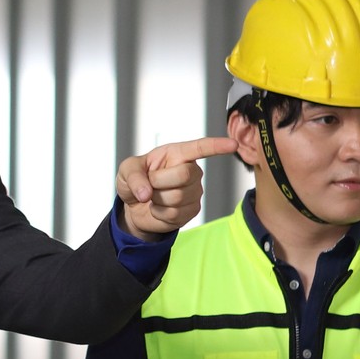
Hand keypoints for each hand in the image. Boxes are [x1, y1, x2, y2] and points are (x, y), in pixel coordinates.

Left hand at [117, 136, 235, 239]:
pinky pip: (175, 214)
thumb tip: (146, 193)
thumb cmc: (135, 181)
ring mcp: (194, 191)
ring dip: (157, 199)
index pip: (200, 147)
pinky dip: (160, 213)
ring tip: (155, 196)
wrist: (135, 206)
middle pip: (184, 174)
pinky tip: (159, 208)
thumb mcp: (126, 171)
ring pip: (177, 197)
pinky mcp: (193, 210)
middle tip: (151, 183)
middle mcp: (191, 170)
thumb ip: (133, 177)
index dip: (216, 146)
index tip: (233, 144)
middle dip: (159, 181)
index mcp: (177, 154)